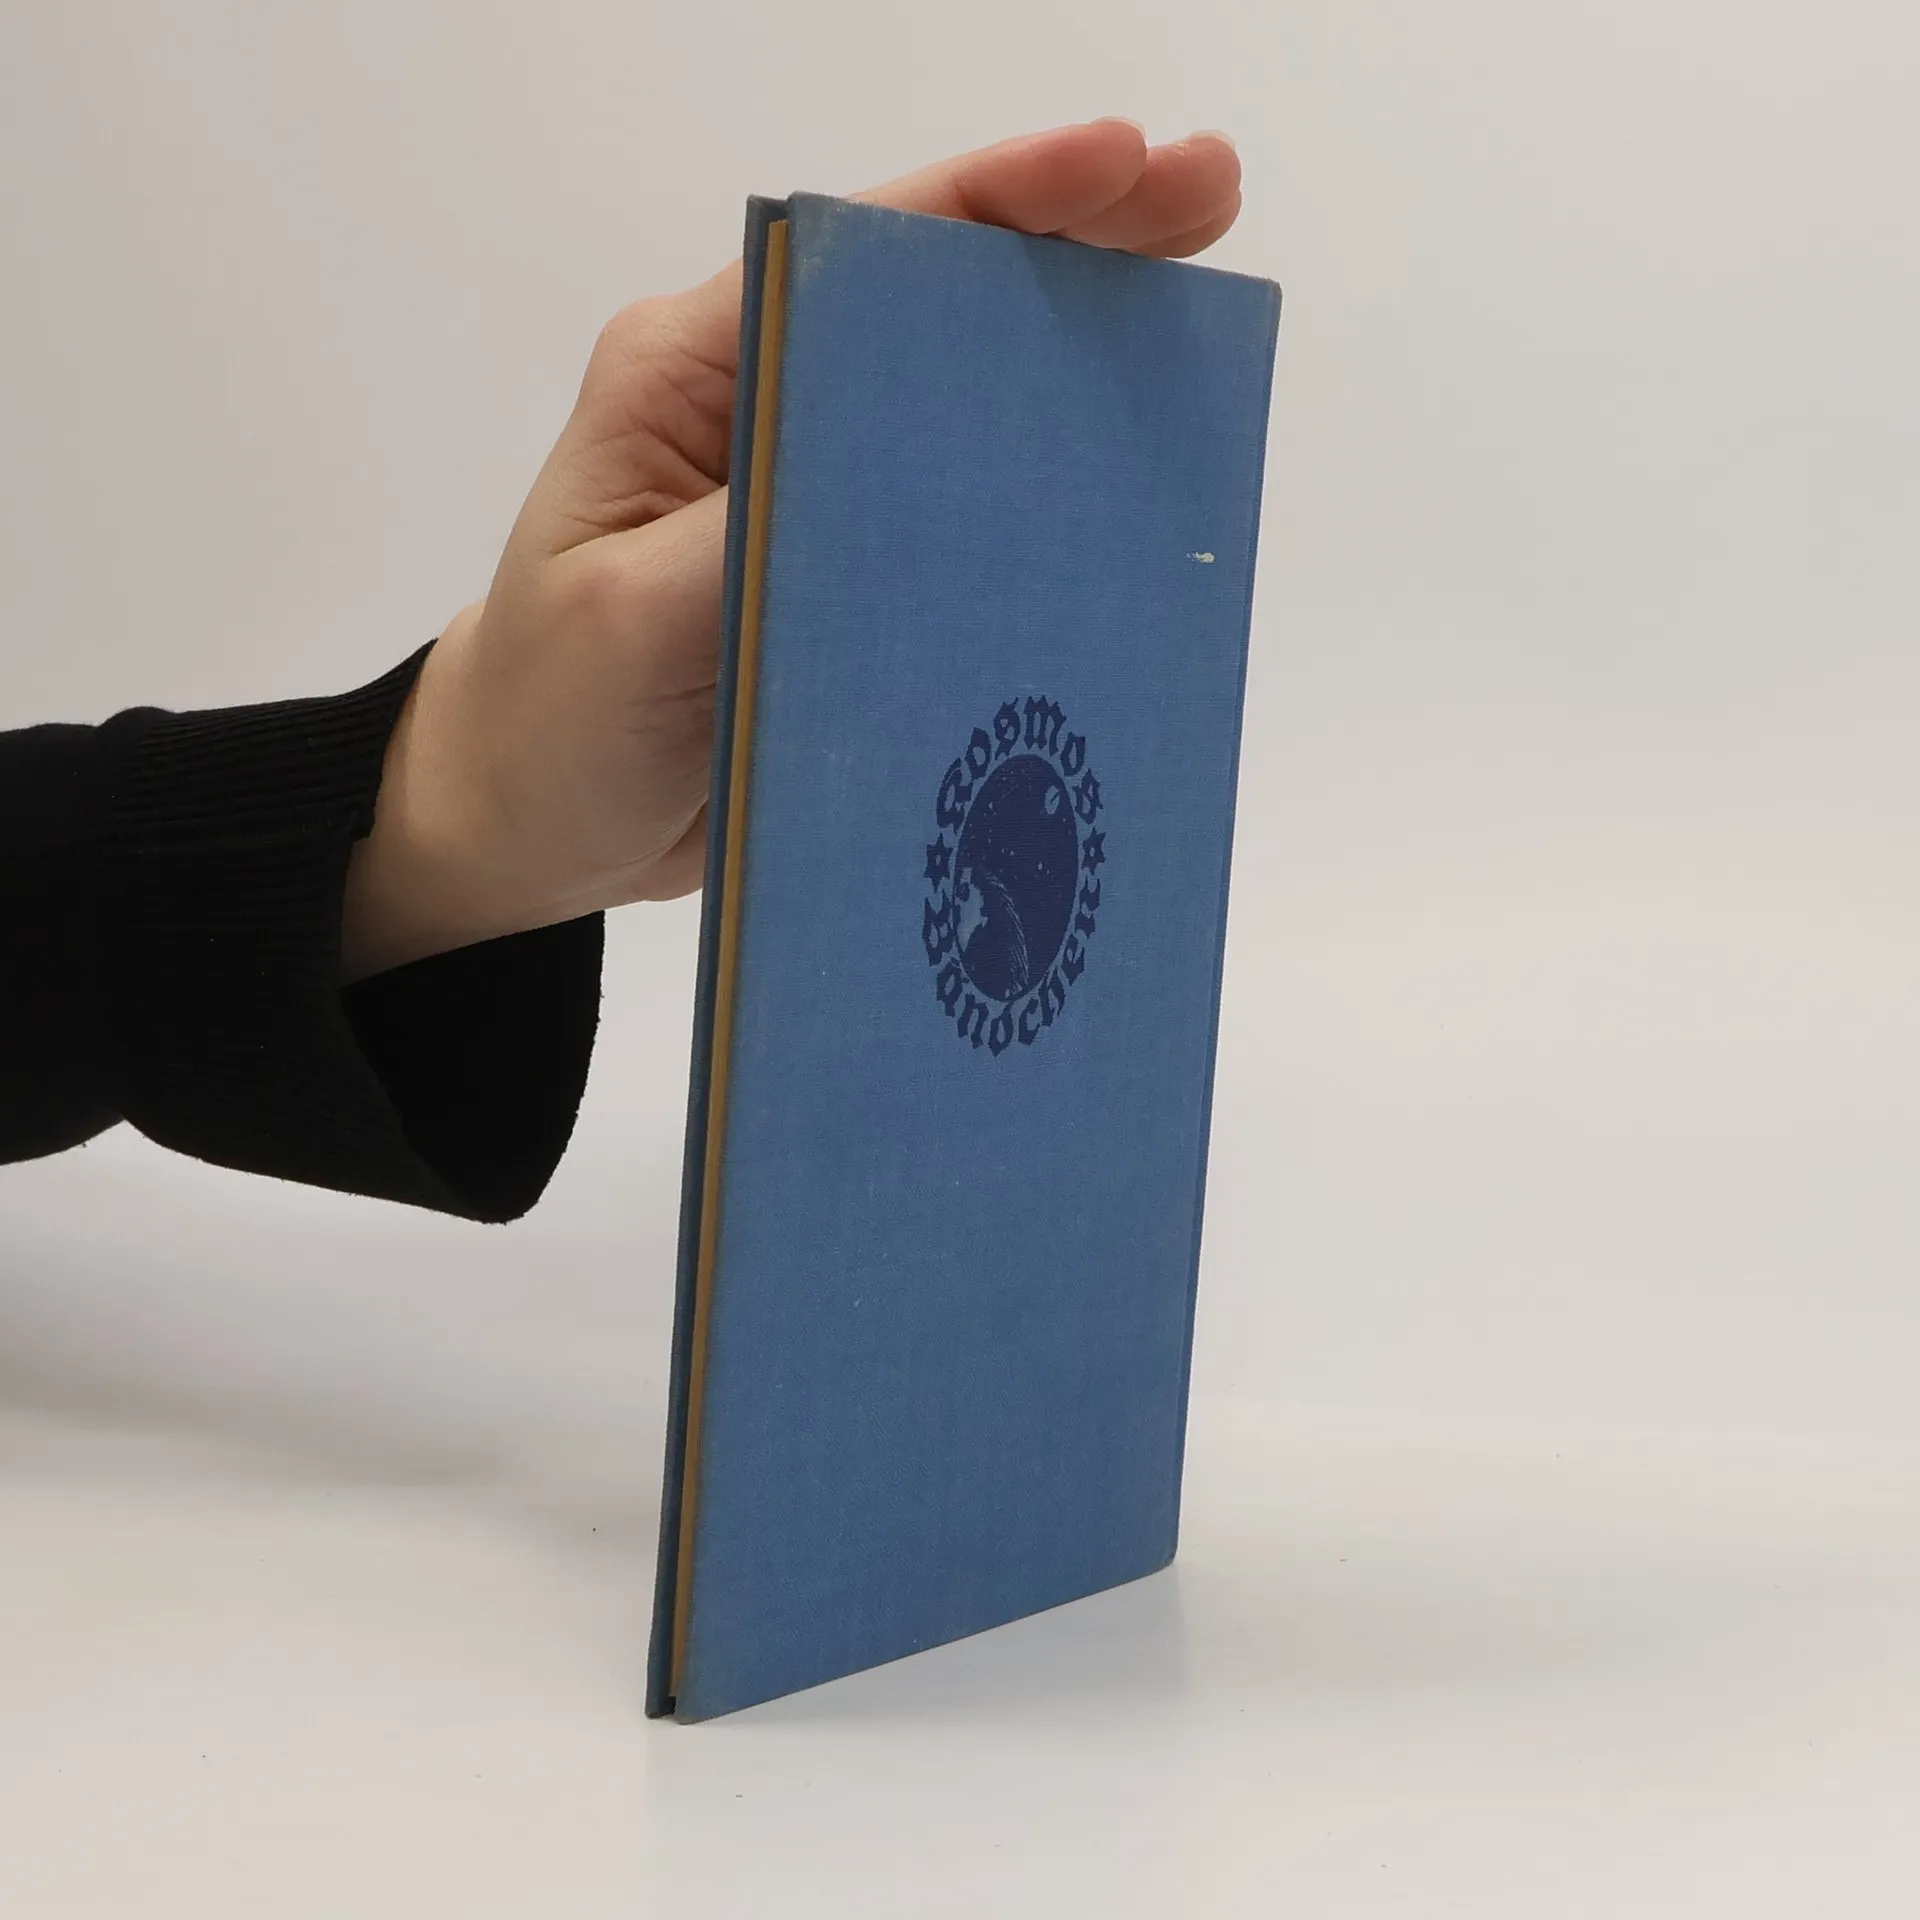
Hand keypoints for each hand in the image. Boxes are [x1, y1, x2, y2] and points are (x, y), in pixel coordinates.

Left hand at [341, 119, 1242, 979]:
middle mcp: (773, 412)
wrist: (530, 820)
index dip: (1007, 198)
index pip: (869, 252)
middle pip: (946, 306)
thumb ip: (764, 531)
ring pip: (974, 412)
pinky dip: (1054, 503)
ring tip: (1201, 331)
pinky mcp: (853, 584)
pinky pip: (970, 527)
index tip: (1127, 160)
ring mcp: (823, 500)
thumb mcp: (634, 618)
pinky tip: (1138, 493)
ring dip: (1084, 371)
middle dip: (1079, 249)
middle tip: (1210, 200)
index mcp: (701, 375)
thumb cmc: (550, 712)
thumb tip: (911, 477)